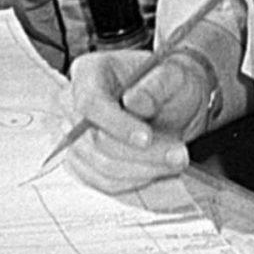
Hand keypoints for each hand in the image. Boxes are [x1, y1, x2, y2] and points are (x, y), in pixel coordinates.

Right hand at [62, 46, 216, 193]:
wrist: (174, 104)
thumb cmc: (169, 84)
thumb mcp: (174, 75)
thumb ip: (155, 86)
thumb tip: (134, 101)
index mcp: (89, 72)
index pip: (89, 102)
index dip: (116, 124)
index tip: (147, 138)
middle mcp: (74, 104)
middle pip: (94, 140)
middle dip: (140, 154)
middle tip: (178, 155)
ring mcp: (76, 136)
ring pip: (101, 166)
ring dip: (143, 170)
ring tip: (175, 161)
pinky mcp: (85, 162)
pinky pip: (104, 182)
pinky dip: (135, 181)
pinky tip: (158, 171)